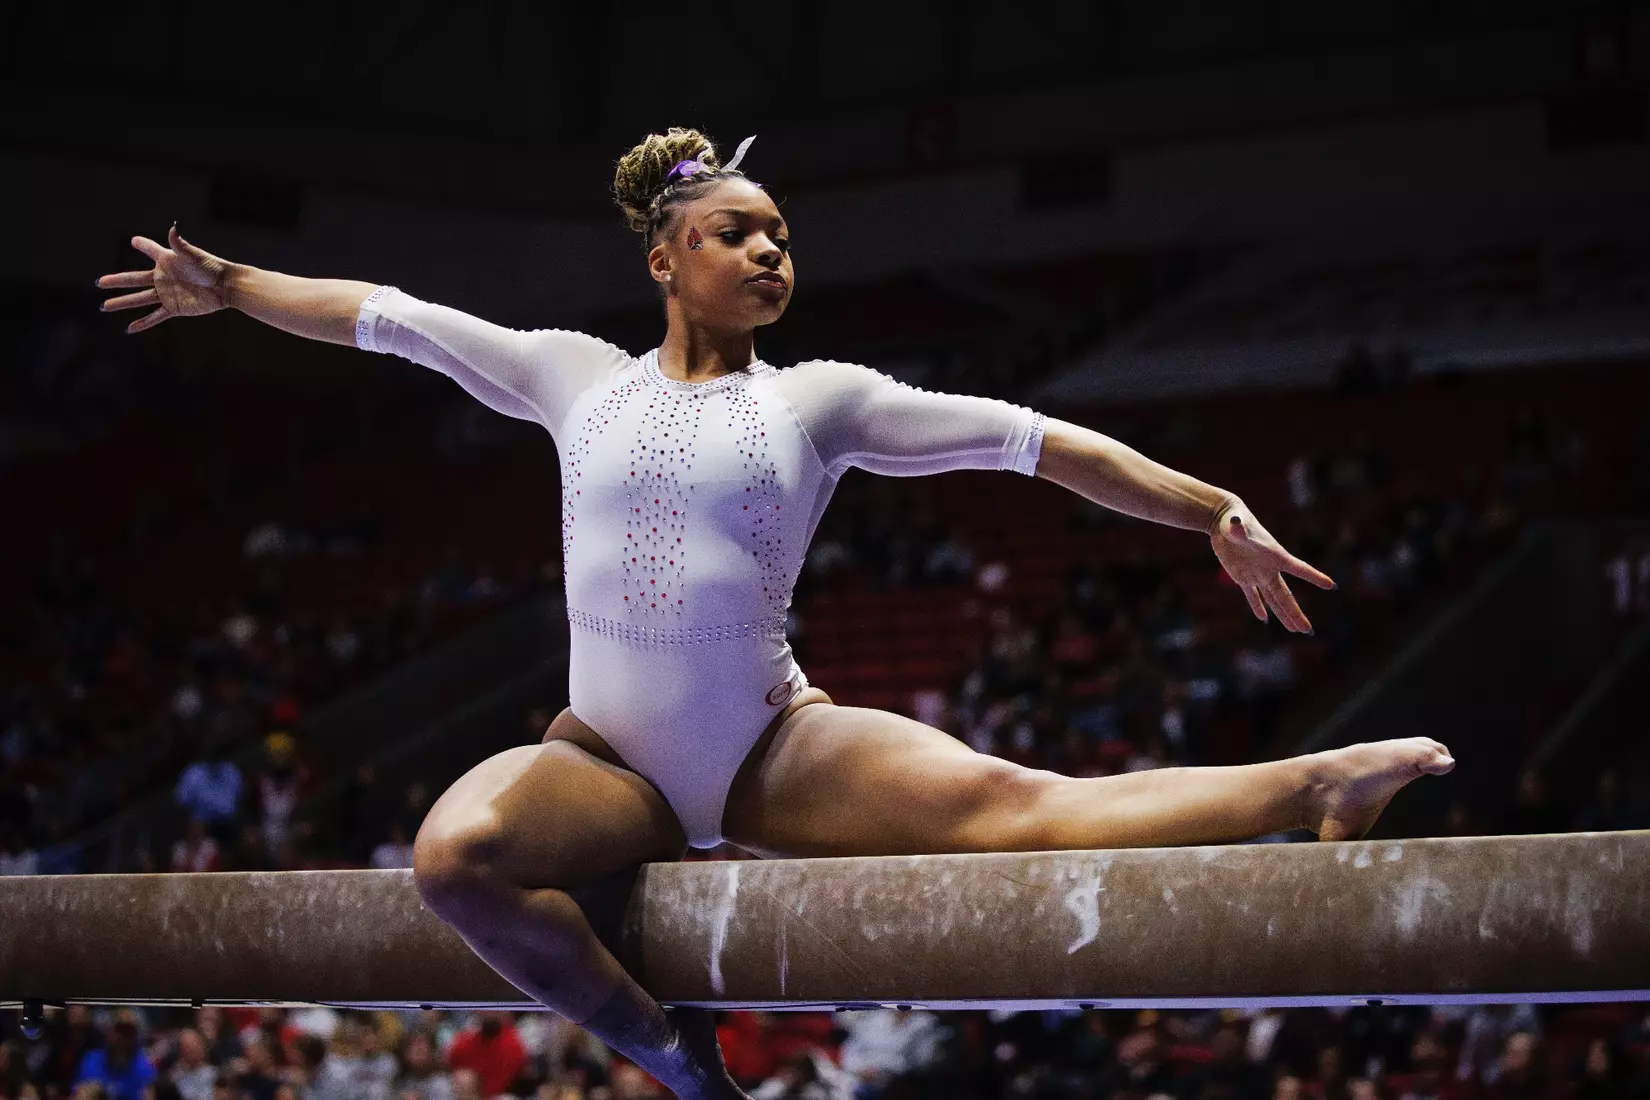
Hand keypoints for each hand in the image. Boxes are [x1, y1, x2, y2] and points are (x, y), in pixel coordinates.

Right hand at [95, 225, 235, 332]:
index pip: (149, 249)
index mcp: (166, 260)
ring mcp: (167, 293)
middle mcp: (162, 276)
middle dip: (116, 281)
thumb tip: (173, 227)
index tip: (134, 241)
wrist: (226, 287)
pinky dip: (143, 323)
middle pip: (133, 279)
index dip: (142, 244)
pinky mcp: (174, 308)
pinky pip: (155, 316)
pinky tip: (129, 328)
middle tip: (99, 282)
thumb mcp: (193, 255)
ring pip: (139, 299)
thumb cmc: (211, 267)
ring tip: (104, 306)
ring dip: (121, 302)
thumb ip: (179, 244)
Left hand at [1208, 500, 1335, 632]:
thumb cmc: (1233, 519)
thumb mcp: (1236, 524)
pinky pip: (1252, 595)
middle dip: (1295, 613)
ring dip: (1282, 614)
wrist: (1224, 519)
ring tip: (1295, 629)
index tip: (1331, 586)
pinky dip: (1257, 607)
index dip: (1314, 576)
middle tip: (1307, 630)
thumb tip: (1235, 521)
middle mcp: (1270, 568)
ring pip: (1273, 599)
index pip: (1299, 568)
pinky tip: (1264, 619)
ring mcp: (1257, 574)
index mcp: (1275, 555)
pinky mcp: (1242, 576)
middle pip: (1285, 595)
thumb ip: (1238, 527)